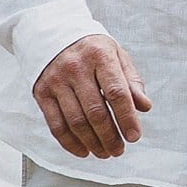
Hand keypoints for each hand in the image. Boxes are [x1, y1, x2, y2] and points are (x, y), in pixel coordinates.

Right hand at [32, 34, 151, 157]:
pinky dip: (70, 143)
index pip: (116, 92)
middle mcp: (75, 67)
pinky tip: (83, 151)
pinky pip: (56, 125)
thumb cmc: (93, 50)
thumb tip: (144, 107)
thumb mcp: (117, 56)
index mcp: (99, 55)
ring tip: (105, 153)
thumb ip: (131, 81)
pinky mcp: (42, 92)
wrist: (54, 33)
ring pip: (76, 121)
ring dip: (92, 143)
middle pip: (95, 111)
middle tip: (119, 150)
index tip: (134, 136)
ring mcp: (56, 80)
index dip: (127, 117)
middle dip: (109, 136)